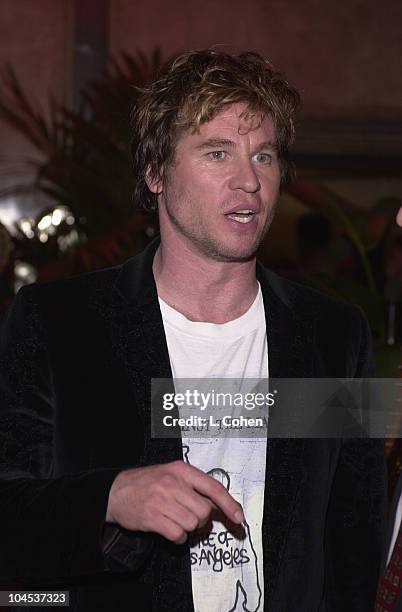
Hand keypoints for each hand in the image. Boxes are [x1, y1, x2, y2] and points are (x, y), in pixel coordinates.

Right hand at [105, 460, 243, 543]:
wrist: (116, 491)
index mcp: (181, 470)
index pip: (213, 487)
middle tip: (188, 515)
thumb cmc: (147, 483)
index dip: (229, 504)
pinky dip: (177, 537)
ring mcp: (162, 500)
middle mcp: (173, 483)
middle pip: (204, 510)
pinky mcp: (152, 518)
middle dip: (201, 519)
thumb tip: (219, 505)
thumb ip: (194, 486)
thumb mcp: (172, 474)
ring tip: (174, 520)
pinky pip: (178, 534)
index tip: (238, 517)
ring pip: (192, 524)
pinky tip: (167, 528)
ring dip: (187, 528)